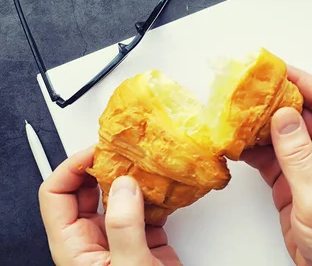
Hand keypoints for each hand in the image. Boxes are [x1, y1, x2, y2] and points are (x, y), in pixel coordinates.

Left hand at [38, 146, 180, 265]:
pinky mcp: (145, 241)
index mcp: (73, 247)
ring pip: (118, 195)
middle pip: (87, 189)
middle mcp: (93, 240)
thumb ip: (124, 226)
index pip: (56, 194)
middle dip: (106, 166)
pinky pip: (146, 207)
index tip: (98, 151)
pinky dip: (158, 194)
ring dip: (135, 178)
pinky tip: (168, 188)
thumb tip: (123, 185)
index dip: (72, 167)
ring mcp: (119, 240)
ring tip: (148, 164)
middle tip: (126, 151)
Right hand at [242, 66, 311, 265]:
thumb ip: (299, 157)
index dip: (302, 82)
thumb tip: (283, 117)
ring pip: (283, 134)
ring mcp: (310, 166)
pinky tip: (238, 143)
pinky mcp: (293, 182)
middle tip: (248, 89)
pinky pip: (272, 157)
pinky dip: (254, 150)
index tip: (277, 69)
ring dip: (260, 125)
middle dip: (274, 100)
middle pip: (301, 114)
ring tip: (236, 114)